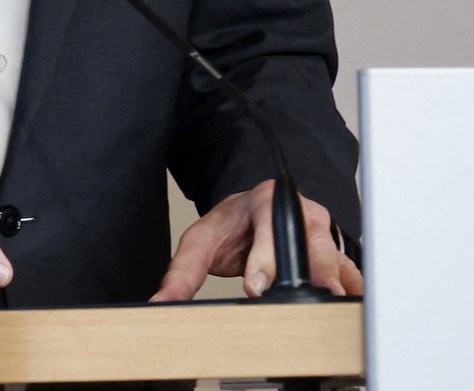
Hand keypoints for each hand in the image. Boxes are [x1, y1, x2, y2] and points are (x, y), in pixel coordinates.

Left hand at [151, 178, 362, 300]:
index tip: (255, 286)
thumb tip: (162, 300)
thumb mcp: (200, 241)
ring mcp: (322, 234)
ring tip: (330, 312)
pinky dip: (350, 293)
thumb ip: (182, 271)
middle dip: (310, 272)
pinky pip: (349, 275)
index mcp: (266, 201)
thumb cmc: (230, 226)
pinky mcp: (336, 257)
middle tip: (307, 299)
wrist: (249, 215)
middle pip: (310, 243)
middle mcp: (300, 214)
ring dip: (334, 285)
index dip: (264, 257)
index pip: (269, 226)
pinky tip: (349, 310)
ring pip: (334, 260)